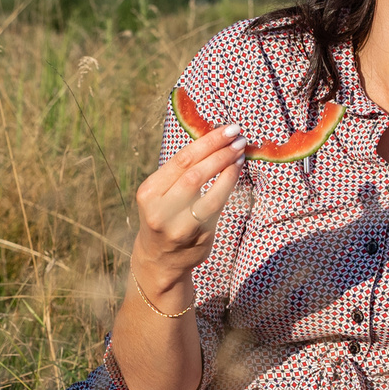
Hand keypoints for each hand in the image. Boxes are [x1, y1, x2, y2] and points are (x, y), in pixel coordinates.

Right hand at [129, 122, 249, 300]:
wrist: (160, 260)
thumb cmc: (165, 217)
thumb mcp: (162, 194)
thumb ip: (181, 173)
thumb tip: (215, 139)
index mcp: (149, 192)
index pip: (181, 160)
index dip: (206, 142)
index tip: (226, 129)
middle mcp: (159, 209)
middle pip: (192, 172)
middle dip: (218, 151)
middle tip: (238, 137)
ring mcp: (178, 225)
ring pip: (205, 189)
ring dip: (226, 167)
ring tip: (239, 153)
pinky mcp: (196, 237)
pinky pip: (215, 206)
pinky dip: (227, 186)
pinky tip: (235, 173)